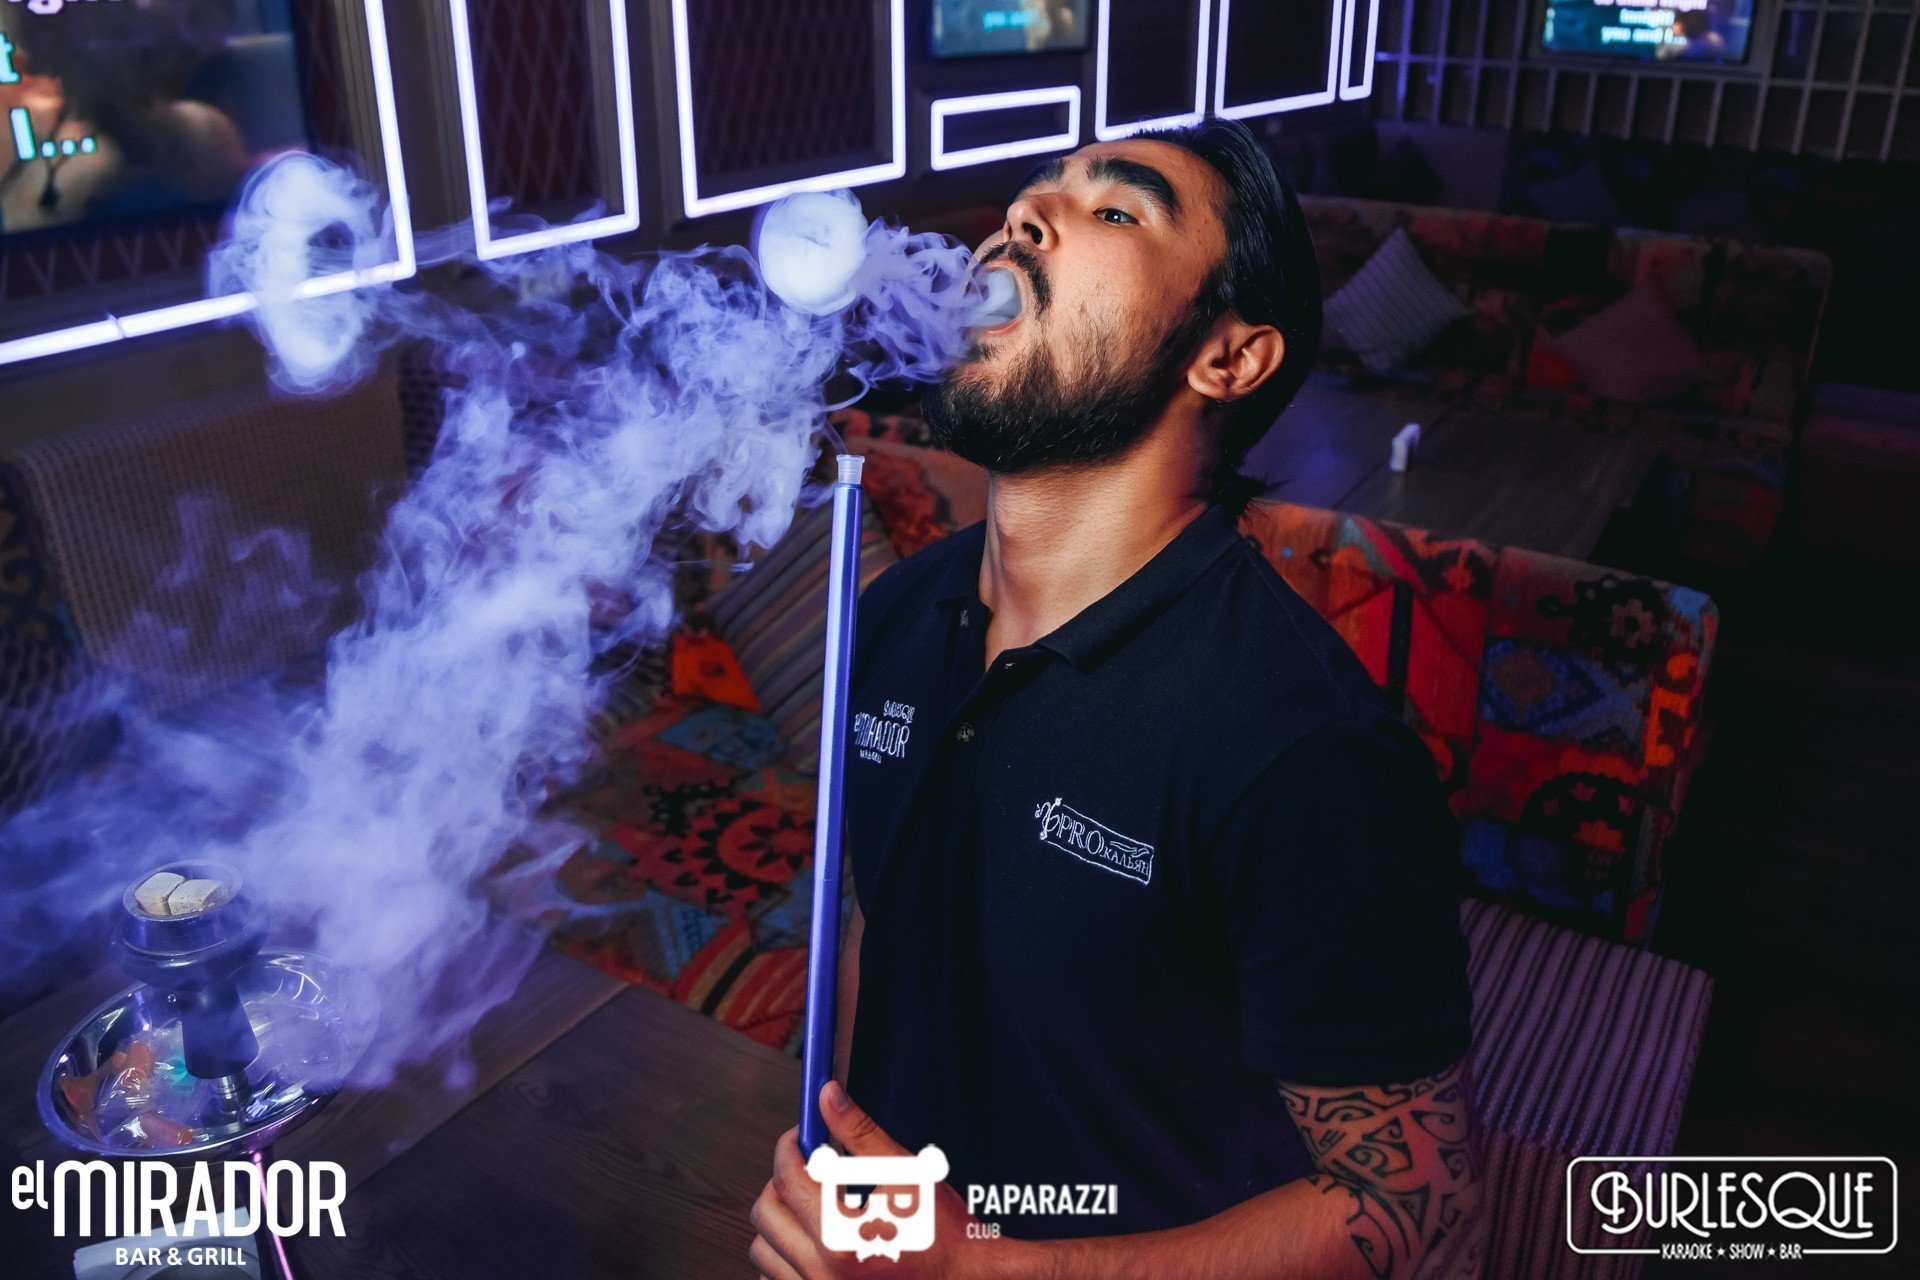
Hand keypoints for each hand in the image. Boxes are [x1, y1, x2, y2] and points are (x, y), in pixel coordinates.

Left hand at [749, 1081, 1016, 1279]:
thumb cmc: (944, 1233)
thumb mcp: (905, 1172)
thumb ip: (859, 1132)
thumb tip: (827, 1096)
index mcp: (841, 1236)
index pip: (789, 1179)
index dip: (789, 1147)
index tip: (800, 1135)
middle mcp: (822, 1273)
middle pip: (766, 1214)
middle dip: (780, 1180)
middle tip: (807, 1166)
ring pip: (763, 1251)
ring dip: (779, 1220)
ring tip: (810, 1203)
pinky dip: (782, 1258)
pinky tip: (810, 1242)